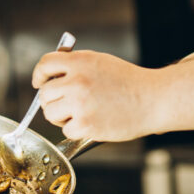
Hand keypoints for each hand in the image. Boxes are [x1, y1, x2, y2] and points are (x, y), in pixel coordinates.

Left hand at [31, 49, 161, 141]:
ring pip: (50, 113)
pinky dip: (76, 130)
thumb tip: (51, 75)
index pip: (45, 64)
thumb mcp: (100, 62)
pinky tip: (92, 123)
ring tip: (80, 114)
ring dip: (61, 117)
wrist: (154, 99)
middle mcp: (77, 81)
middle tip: (67, 105)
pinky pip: (66, 130)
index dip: (39, 75)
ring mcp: (80, 103)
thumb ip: (76, 65)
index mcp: (80, 62)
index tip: (40, 82)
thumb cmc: (130, 82)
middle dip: (52, 101)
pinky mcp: (86, 125)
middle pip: (44, 94)